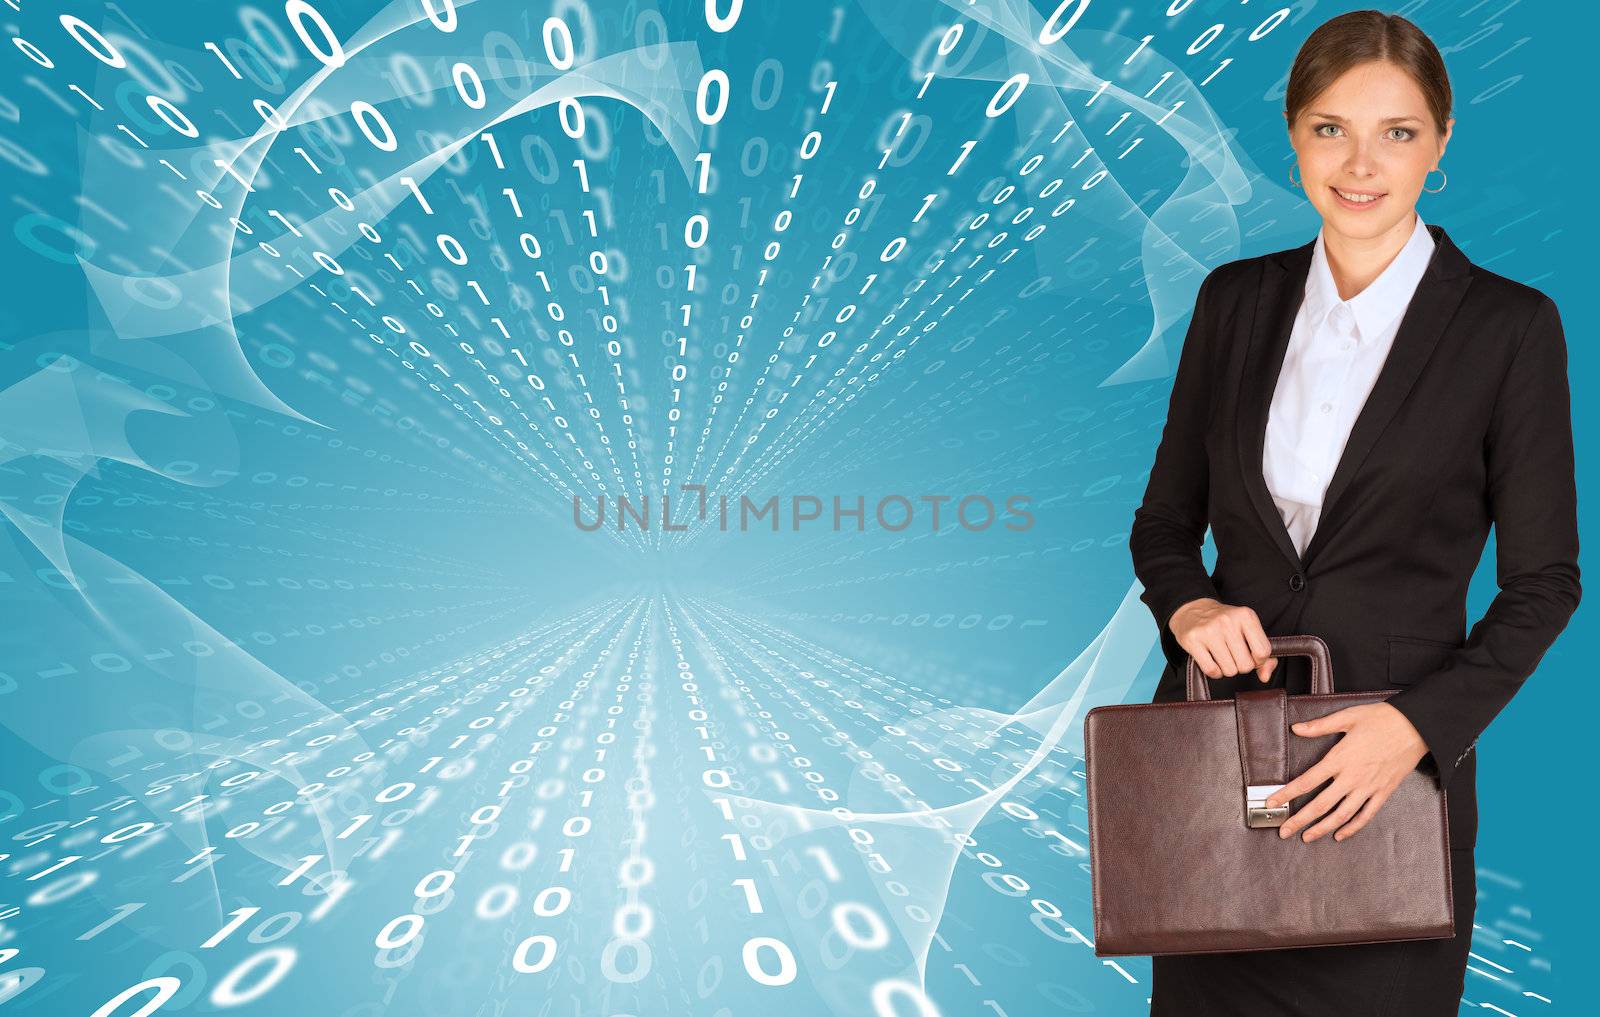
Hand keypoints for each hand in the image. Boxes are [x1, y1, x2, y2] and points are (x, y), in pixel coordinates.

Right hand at [1169, 597, 1278, 682]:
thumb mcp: (1248, 630)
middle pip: (1245, 665)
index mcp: (1246, 616)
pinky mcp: (1193, 640)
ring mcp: (1209, 631)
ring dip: (1227, 669)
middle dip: (1241, 666)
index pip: (1262, 652)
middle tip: (1234, 655)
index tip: (1251, 655)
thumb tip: (1265, 677)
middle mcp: (1227, 621)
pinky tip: (1212, 660)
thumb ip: (1263, 654)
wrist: (1193, 611)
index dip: (1258, 660)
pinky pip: (1211, 670)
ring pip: (1229, 670)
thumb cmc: (1225, 624)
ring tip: (1222, 656)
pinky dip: (1214, 672)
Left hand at [1267, 702, 1429, 842]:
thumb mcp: (1347, 717)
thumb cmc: (1382, 719)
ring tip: (1306, 837)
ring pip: (1341, 815)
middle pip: (1320, 805)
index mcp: (1339, 758)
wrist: (1416, 727)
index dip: (1287, 794)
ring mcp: (1369, 788)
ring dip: (1322, 828)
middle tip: (1283, 830)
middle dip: (1299, 820)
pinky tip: (1340, 834)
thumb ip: (1320, 726)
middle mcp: (1352, 777)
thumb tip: (1297, 728)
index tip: (1272, 803)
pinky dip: (1352, 828)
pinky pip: (1366, 815)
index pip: (1307, 781)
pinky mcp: (1384, 793)